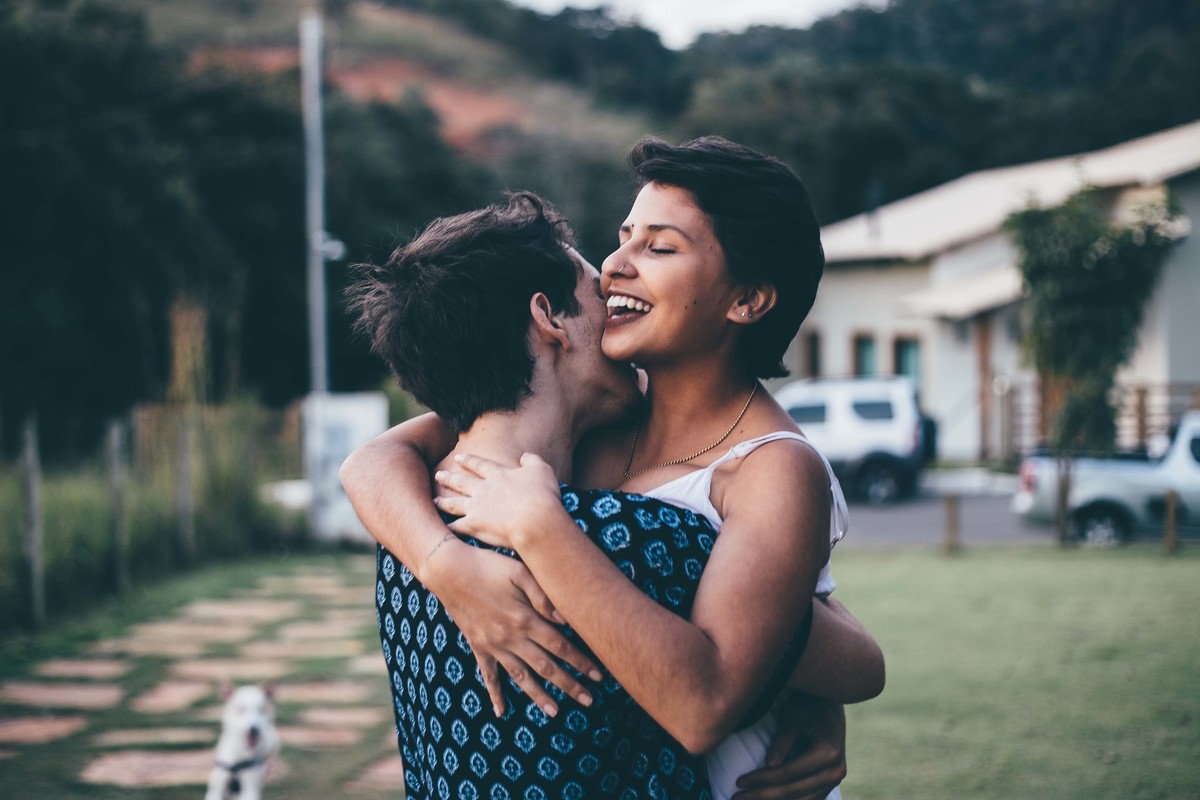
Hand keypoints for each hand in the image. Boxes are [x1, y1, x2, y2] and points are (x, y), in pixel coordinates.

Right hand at [424, 527, 602, 718]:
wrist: (448, 571)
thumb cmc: (488, 565)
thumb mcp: (520, 571)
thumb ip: (543, 595)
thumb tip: (565, 619)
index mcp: (525, 619)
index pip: (560, 646)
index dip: (581, 661)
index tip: (598, 674)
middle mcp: (511, 638)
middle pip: (546, 667)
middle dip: (569, 685)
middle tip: (589, 701)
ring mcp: (493, 645)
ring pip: (521, 677)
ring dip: (539, 696)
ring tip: (556, 712)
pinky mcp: (478, 646)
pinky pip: (488, 675)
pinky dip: (495, 694)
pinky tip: (501, 712)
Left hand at [433, 452, 566, 550]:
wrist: (535, 519)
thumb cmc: (542, 494)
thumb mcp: (542, 469)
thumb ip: (532, 460)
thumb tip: (524, 456)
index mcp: (499, 475)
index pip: (480, 465)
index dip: (469, 461)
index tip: (458, 457)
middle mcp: (483, 490)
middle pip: (461, 482)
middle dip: (449, 478)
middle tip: (438, 475)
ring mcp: (476, 508)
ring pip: (454, 503)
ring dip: (443, 501)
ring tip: (434, 500)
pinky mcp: (474, 526)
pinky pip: (456, 526)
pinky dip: (449, 527)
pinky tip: (442, 527)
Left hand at [732, 693, 846, 799]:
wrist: (829, 706)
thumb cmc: (807, 706)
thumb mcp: (793, 716)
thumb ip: (783, 739)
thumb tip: (769, 764)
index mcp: (828, 753)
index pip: (788, 773)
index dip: (762, 779)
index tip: (739, 782)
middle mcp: (835, 771)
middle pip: (794, 791)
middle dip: (763, 796)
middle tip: (736, 798)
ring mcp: (835, 780)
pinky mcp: (829, 784)